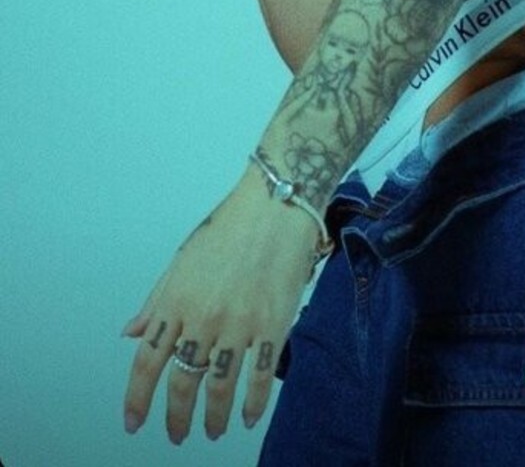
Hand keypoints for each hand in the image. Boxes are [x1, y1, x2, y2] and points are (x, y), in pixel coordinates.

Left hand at [121, 164, 321, 443]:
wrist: (276, 204)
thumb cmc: (229, 227)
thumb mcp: (183, 259)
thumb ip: (157, 300)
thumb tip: (132, 332)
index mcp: (177, 300)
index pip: (147, 361)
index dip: (138, 398)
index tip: (134, 421)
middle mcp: (204, 316)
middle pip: (183, 382)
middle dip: (177, 416)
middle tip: (178, 433)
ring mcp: (240, 323)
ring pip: (220, 387)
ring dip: (213, 417)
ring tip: (212, 429)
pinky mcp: (273, 324)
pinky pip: (260, 377)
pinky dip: (254, 403)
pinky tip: (248, 416)